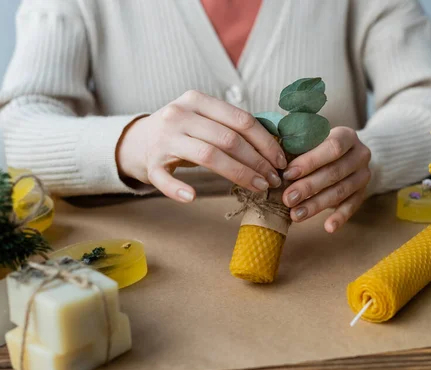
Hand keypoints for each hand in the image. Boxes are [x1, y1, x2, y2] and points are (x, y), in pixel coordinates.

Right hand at [117, 90, 286, 201]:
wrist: (138, 140)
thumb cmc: (183, 131)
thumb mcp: (203, 118)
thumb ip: (231, 125)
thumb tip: (275, 144)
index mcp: (197, 100)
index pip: (240, 119)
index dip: (265, 142)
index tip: (281, 161)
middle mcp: (179, 114)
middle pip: (228, 139)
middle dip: (257, 161)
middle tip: (273, 179)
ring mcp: (163, 138)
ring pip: (207, 156)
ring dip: (238, 174)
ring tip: (257, 187)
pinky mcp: (150, 162)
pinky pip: (165, 178)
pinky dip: (178, 189)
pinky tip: (193, 197)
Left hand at [281, 127, 370, 232]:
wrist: (350, 155)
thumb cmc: (321, 147)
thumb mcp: (314, 140)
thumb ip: (299, 148)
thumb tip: (274, 164)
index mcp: (347, 136)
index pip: (332, 147)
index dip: (310, 161)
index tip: (288, 174)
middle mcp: (360, 155)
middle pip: (334, 172)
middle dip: (308, 187)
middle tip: (287, 199)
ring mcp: (363, 175)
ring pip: (340, 191)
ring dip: (316, 205)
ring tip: (296, 215)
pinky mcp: (363, 193)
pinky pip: (352, 206)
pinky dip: (340, 217)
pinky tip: (328, 227)